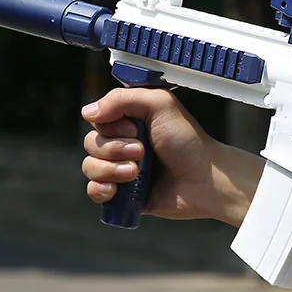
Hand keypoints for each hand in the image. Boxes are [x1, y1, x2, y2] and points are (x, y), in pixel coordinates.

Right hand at [81, 87, 257, 221]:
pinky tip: (118, 189)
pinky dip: (101, 189)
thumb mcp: (161, 104)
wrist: (203, 180)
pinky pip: (93, 191)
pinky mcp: (122, 193)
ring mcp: (121, 168)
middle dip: (114, 149)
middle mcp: (124, 142)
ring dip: (111, 169)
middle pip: (91, 142)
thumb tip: (87, 112)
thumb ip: (123, 98)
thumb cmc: (188, 141)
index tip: (135, 128)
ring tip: (137, 173)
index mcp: (131, 119)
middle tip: (143, 152)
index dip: (111, 125)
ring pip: (90, 166)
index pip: (98, 118)